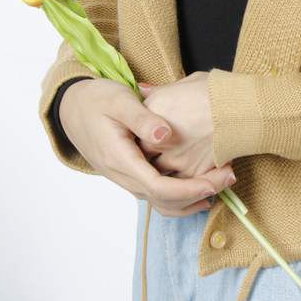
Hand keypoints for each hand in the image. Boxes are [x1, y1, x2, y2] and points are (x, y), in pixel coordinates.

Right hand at [59, 78, 233, 215]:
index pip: (158, 187)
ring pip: (158, 202)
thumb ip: (143, 118)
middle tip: (229, 178)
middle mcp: (121, 174)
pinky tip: (198, 192)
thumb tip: (165, 135)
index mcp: (120, 158)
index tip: (214, 182)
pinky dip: (178, 198)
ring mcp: (124, 177)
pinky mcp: (129, 173)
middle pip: (162, 199)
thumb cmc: (97, 99)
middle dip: (197, 193)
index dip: (188, 189)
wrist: (71, 106)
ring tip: (219, 188)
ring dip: (189, 200)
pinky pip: (154, 195)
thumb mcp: (119, 100)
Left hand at [136, 72, 221, 179]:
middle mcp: (157, 139)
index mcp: (152, 113)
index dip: (139, 135)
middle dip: (147, 156)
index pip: (133, 131)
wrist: (241, 108)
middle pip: (141, 155)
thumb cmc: (216, 91)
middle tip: (157, 154)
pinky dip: (184, 181)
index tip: (145, 135)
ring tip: (175, 165)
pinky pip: (180, 184)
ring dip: (164, 171)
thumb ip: (159, 91)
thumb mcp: (184, 82)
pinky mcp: (192, 172)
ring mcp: (174, 158)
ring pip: (158, 173)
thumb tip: (143, 90)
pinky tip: (190, 170)